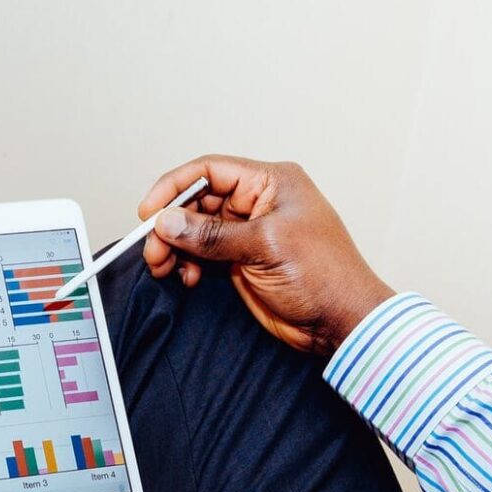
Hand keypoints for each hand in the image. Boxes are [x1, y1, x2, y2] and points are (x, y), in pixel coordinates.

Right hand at [140, 155, 394, 355]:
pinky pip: (204, 255)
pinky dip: (189, 264)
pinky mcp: (243, 261)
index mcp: (271, 182)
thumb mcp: (265, 247)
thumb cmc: (325, 276)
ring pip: (197, 230)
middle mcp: (259, 203)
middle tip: (153, 248)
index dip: (175, 187)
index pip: (211, 171)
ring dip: (176, 247)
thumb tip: (168, 222)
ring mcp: (250, 233)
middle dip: (172, 224)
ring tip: (163, 266)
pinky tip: (185, 278)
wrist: (341, 321)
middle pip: (198, 201)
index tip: (149, 211)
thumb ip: (213, 235)